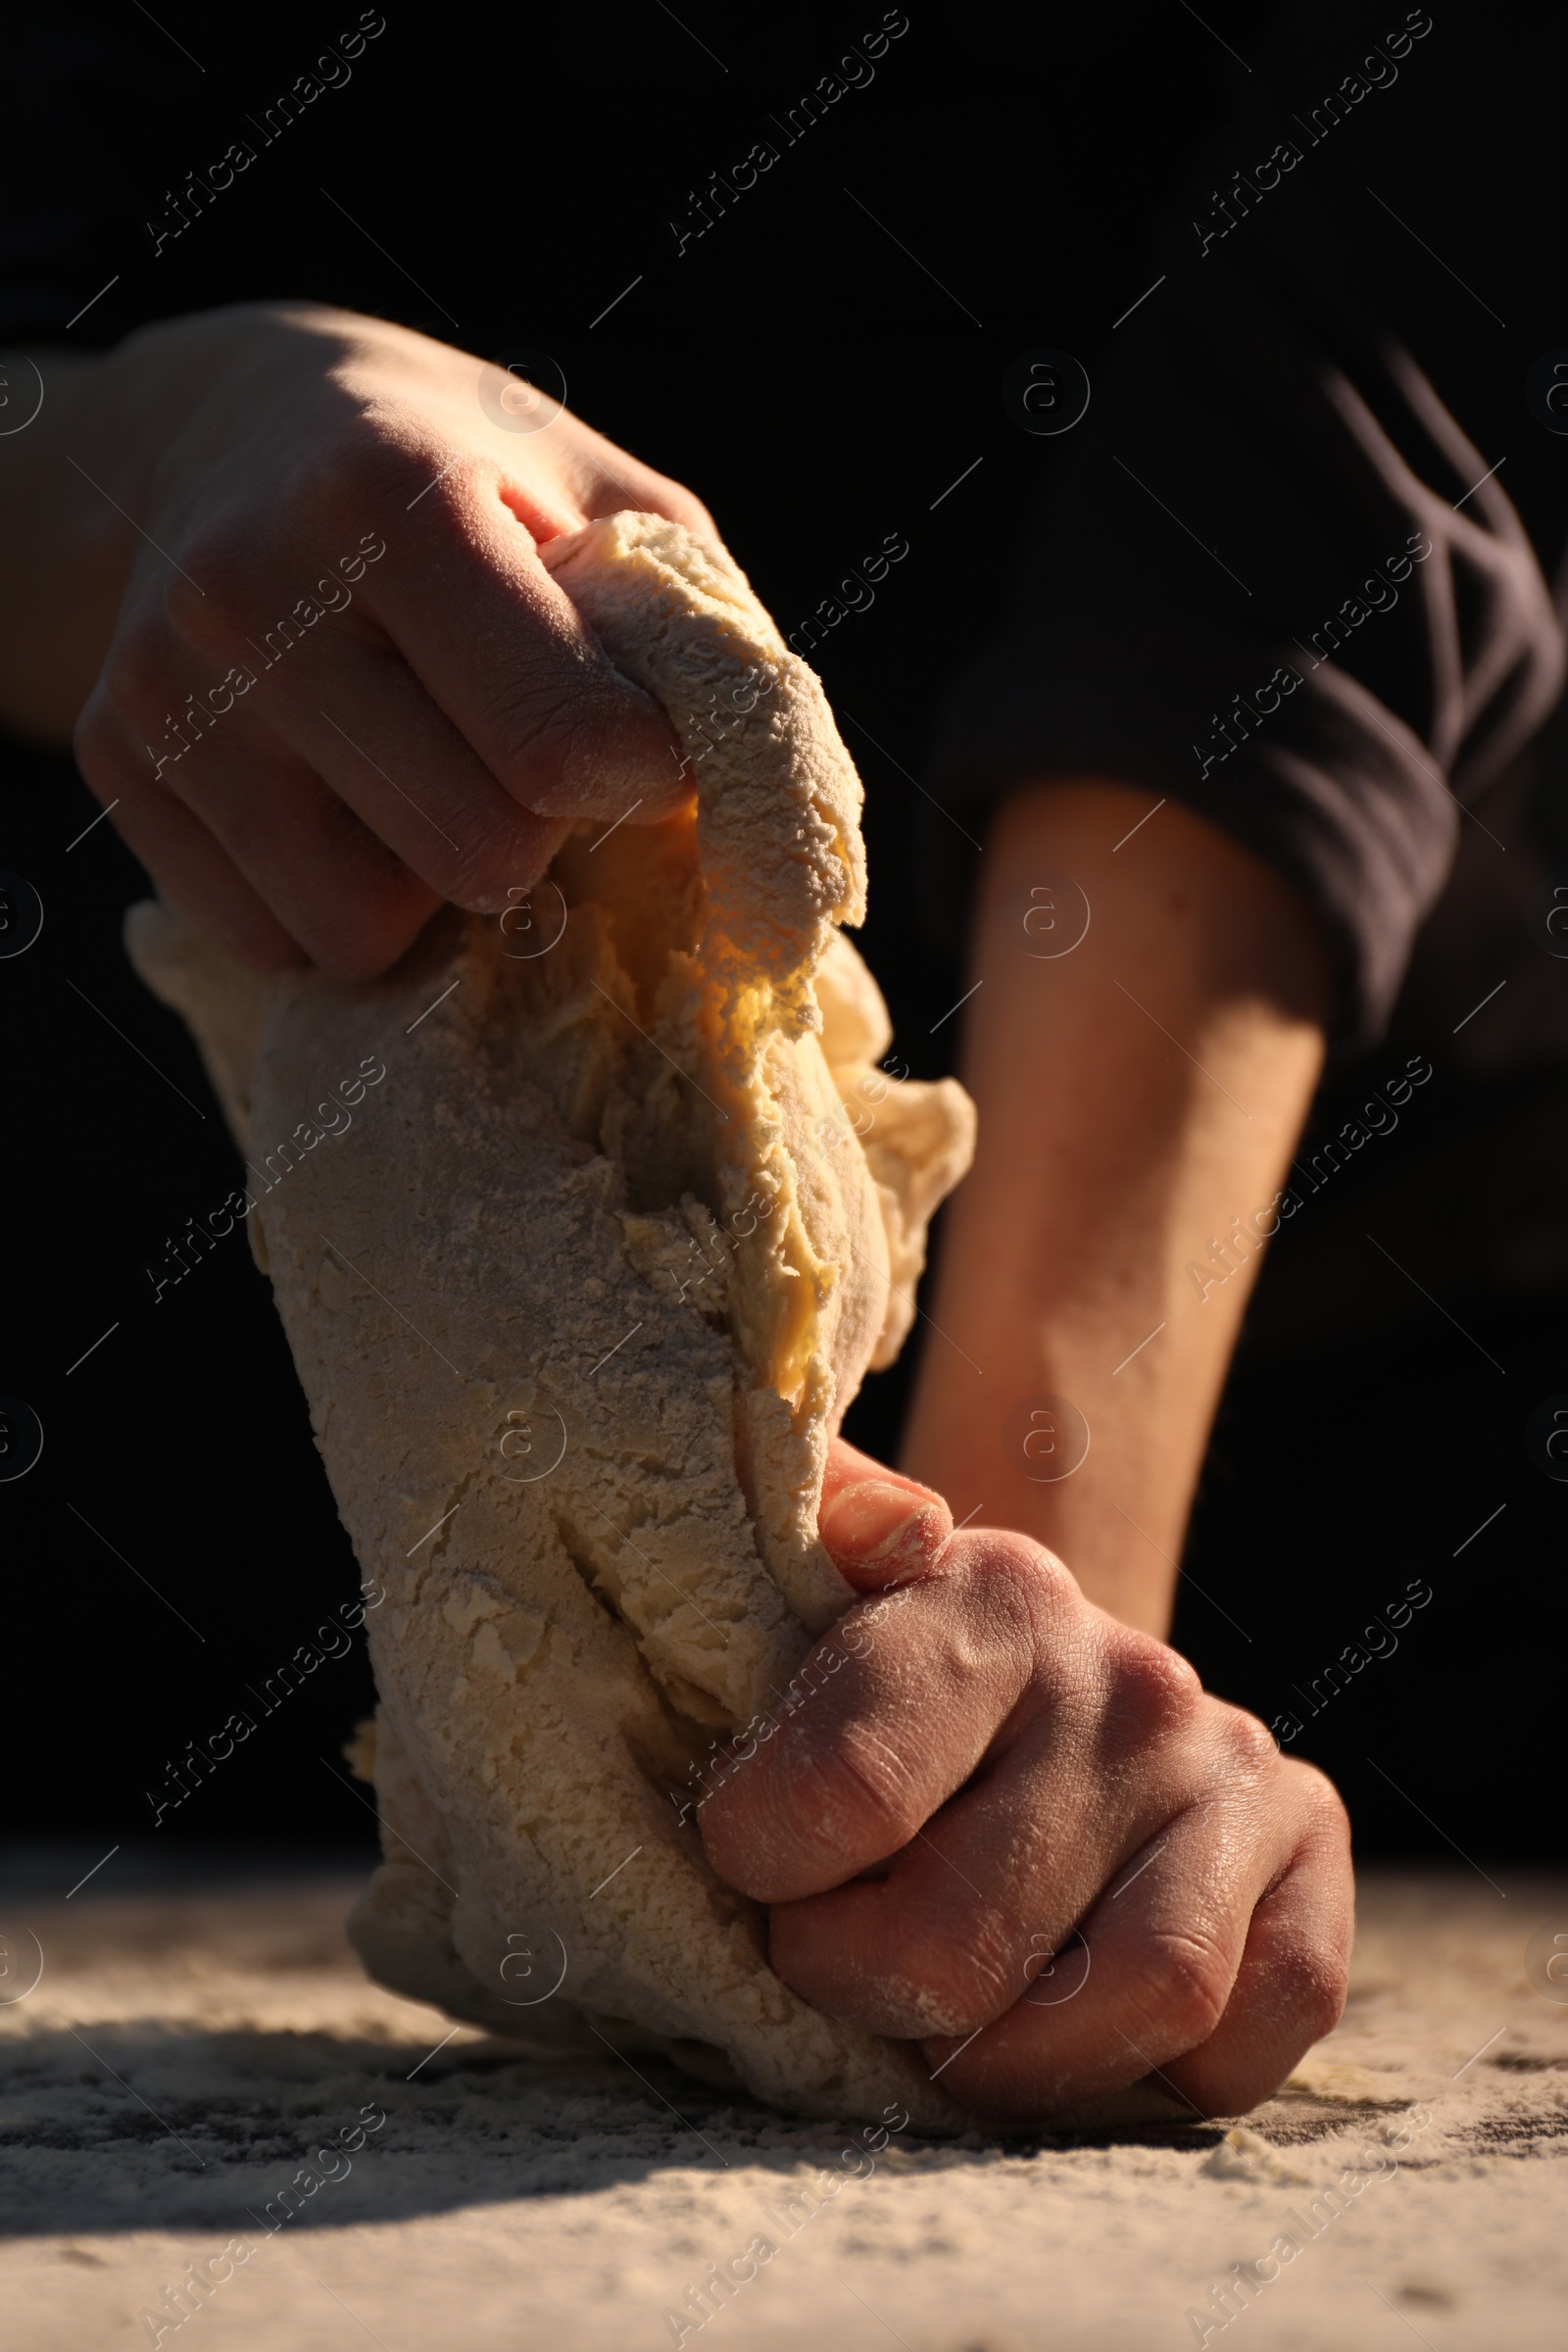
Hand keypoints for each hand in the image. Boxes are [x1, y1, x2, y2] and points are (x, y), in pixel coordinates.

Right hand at [57, 304, 714, 975]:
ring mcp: (168, 695)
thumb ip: (696, 633)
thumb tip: (768, 808)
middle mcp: (252, 595)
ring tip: (430, 781)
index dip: (643, 775)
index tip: (642, 745)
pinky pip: (276, 942)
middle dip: (540, 834)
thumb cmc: (456, 470)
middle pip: (477, 856)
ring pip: (363, 930)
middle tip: (529, 766)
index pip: (568, 743)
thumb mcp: (597, 495)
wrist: (223, 431)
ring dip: (431, 890)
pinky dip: (336, 904)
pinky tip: (345, 803)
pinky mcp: (118, 771)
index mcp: (389, 495)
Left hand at [700, 1439, 1352, 2128]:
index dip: (764, 1864)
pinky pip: (1250, 2037)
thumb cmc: (889, 1672)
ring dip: (1007, 2060)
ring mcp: (1230, 1769)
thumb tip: (891, 1525)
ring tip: (943, 2021)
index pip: (849, 1791)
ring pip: (1142, 1994)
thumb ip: (819, 1531)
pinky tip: (1071, 2020)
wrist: (1036, 1678)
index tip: (752, 1859)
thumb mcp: (810, 1589)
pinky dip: (1152, 2077)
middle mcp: (1132, 1679)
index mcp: (995, 1596)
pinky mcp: (1305, 1856)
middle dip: (862, 1988)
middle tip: (831, 1958)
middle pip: (966, 1939)